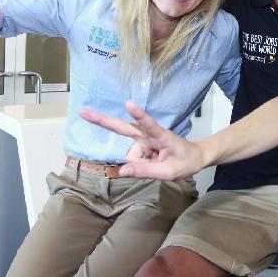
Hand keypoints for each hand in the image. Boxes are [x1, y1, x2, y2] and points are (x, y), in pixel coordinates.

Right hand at [79, 101, 205, 178]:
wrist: (195, 156)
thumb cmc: (185, 162)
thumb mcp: (169, 172)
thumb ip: (146, 172)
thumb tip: (120, 171)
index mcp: (162, 136)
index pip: (150, 125)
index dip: (139, 115)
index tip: (129, 104)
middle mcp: (149, 134)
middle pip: (123, 128)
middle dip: (102, 120)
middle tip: (83, 111)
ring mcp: (144, 138)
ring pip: (131, 155)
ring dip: (140, 164)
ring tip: (159, 165)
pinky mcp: (141, 144)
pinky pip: (134, 160)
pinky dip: (141, 165)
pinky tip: (153, 163)